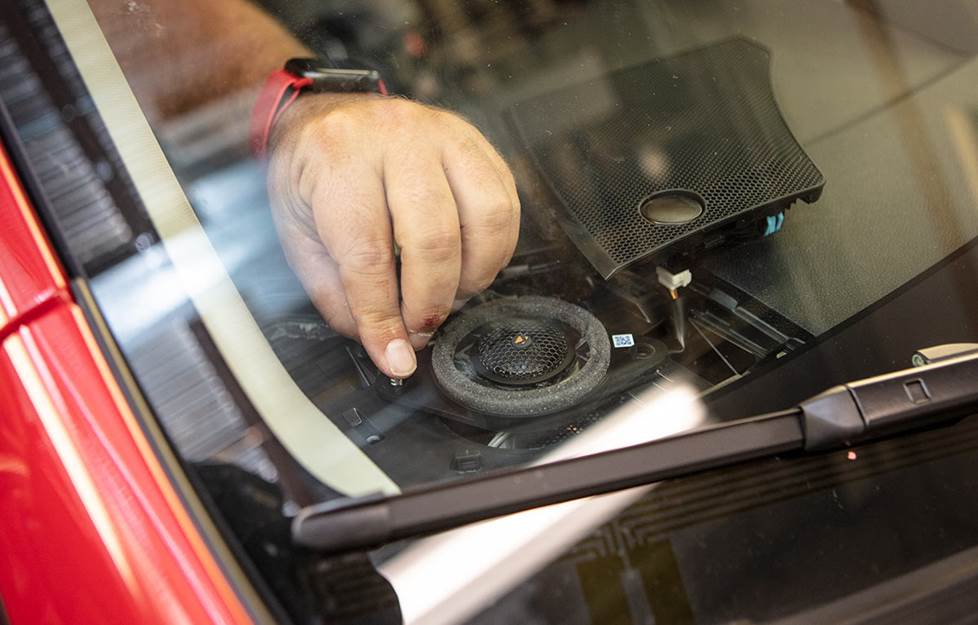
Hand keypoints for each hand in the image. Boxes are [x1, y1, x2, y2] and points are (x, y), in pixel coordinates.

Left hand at [267, 94, 519, 378]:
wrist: (324, 116)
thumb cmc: (309, 174)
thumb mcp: (297, 233)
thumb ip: (337, 292)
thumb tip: (384, 342)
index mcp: (338, 159)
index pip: (368, 254)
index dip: (383, 317)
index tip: (394, 356)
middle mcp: (396, 137)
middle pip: (434, 238)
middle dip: (431, 302)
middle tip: (419, 328)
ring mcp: (443, 134)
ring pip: (486, 217)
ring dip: (474, 275)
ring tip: (449, 293)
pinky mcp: (476, 143)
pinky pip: (507, 202)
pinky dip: (496, 248)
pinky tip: (469, 263)